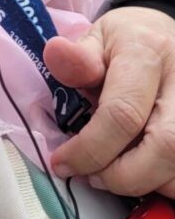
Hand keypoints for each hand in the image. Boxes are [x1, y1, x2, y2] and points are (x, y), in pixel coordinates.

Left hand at [44, 8, 174, 196]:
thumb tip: (54, 53)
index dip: (89, 149)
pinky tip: (140, 169)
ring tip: (112, 170)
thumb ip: (77, 58)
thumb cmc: (128, 42)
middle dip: (121, 176)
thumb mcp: (97, 38)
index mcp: (146, 54)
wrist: (165, 36)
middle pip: (163, 148)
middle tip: (92, 175)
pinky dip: (160, 181)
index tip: (62, 163)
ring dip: (142, 182)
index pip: (123, 114)